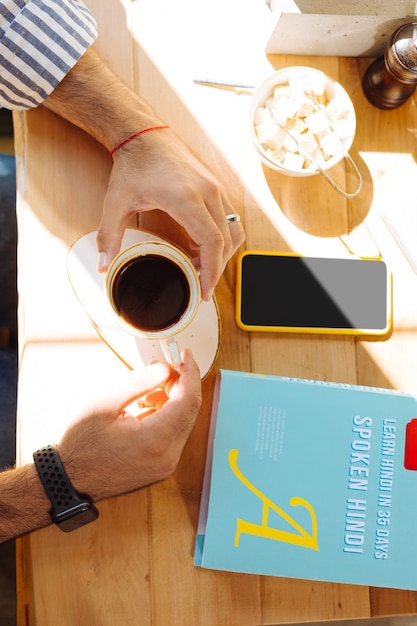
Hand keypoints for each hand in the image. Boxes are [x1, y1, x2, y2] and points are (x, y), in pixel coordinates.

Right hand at [57, 349, 201, 500]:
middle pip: (189, 410)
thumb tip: (165, 369)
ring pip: (183, 421)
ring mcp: (166, 464)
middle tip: (160, 367)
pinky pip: (174, 433)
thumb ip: (139, 382)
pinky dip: (165, 415)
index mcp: (155, 440)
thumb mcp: (106, 402)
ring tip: (145, 389)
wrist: (70, 480)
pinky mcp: (162, 466)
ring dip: (171, 399)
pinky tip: (144, 407)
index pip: (188, 400)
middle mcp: (168, 456)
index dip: (190, 373)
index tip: (186, 354)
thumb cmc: (82, 444)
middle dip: (178, 384)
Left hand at [96, 128, 244, 300]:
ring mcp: (215, 189)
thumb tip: (103, 264)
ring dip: (222, 254)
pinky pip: (229, 220)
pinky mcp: (216, 188)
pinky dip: (221, 239)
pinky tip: (199, 246)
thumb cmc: (134, 166)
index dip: (212, 271)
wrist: (145, 134)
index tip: (203, 291)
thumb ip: (109, 236)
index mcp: (187, 198)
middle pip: (227, 241)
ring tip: (200, 268)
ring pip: (233, 231)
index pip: (212, 242)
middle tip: (201, 287)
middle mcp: (208, 192)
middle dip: (217, 269)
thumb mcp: (116, 202)